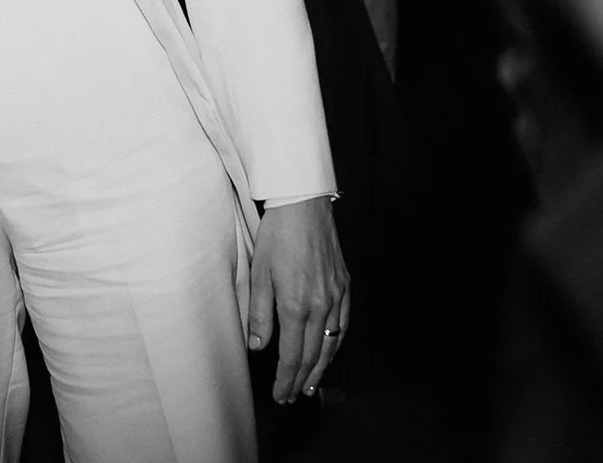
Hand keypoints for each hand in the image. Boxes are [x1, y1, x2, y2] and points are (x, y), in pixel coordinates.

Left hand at [248, 197, 350, 404]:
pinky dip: (336, 343)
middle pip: (313, 355)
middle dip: (301, 379)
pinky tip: (329, 351)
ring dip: (321, 368)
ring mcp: (336, 296)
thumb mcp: (259, 274)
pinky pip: (343, 324)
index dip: (285, 379)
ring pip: (331, 343)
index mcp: (296, 305)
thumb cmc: (277, 236)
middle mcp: (321, 306)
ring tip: (311, 385)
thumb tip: (257, 347)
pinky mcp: (344, 285)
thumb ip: (259, 314)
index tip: (280, 395)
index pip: (292, 355)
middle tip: (292, 397)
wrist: (305, 205)